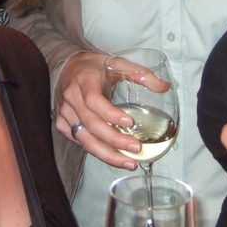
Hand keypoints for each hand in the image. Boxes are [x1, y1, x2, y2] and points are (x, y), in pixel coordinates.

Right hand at [52, 51, 142, 168]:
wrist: (66, 66)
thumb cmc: (94, 67)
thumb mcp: (116, 63)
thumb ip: (140, 74)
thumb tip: (165, 87)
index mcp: (84, 80)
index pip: (94, 101)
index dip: (110, 114)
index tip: (130, 122)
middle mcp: (71, 98)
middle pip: (91, 125)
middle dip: (114, 140)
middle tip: (136, 149)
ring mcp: (64, 113)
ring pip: (84, 139)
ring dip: (107, 154)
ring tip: (129, 163)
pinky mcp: (61, 124)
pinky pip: (79, 142)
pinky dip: (96, 151)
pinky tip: (112, 156)